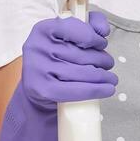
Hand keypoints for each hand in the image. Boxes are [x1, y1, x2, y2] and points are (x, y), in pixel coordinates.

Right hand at [0, 12, 114, 140]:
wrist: (31, 115)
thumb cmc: (55, 76)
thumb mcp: (65, 50)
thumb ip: (85, 31)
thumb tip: (101, 25)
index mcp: (40, 32)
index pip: (74, 26)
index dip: (93, 34)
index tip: (100, 42)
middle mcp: (34, 48)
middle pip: (83, 51)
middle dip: (101, 59)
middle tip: (106, 66)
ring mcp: (35, 70)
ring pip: (83, 69)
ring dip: (103, 75)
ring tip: (108, 80)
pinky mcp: (40, 91)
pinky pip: (77, 87)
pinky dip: (97, 88)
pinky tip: (107, 89)